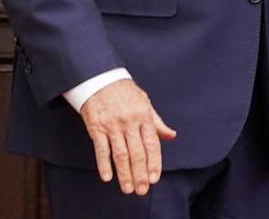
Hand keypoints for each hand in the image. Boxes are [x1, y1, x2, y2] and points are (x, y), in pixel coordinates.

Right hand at [79, 78, 176, 195]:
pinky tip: (107, 177)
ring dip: (124, 174)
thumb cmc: (124, 92)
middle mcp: (130, 122)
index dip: (154, 163)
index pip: (152, 144)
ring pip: (120, 154)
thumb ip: (157, 121)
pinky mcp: (96, 127)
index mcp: (144, 116)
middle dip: (140, 174)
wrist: (100, 78)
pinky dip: (104, 164)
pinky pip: (101, 149)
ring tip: (128, 189)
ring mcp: (113, 125)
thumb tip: (172, 135)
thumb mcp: (145, 102)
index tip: (154, 179)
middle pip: (137, 153)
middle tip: (142, 190)